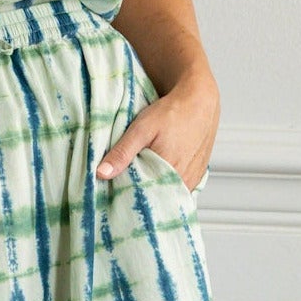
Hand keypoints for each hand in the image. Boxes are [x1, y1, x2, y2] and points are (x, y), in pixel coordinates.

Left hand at [96, 70, 219, 190]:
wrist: (199, 101)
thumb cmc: (172, 113)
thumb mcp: (141, 129)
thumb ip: (122, 153)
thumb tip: (101, 174)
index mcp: (170, 173)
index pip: (145, 199)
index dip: (129, 199)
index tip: (114, 196)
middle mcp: (185, 181)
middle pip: (157, 199)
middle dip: (140, 196)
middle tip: (123, 190)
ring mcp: (193, 180)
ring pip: (168, 194)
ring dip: (154, 191)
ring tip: (138, 181)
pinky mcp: (197, 175)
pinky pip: (178, 188)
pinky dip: (165, 185)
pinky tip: (155, 176)